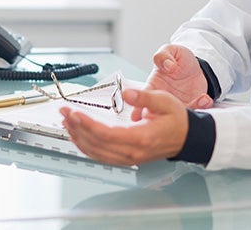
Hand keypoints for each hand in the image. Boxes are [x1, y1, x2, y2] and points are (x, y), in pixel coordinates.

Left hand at [60, 88, 187, 165]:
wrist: (187, 137)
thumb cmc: (176, 119)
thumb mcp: (164, 101)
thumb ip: (144, 98)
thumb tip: (127, 93)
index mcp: (141, 138)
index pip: (106, 134)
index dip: (87, 124)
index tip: (74, 113)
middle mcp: (132, 152)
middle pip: (96, 144)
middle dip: (76, 127)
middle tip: (64, 112)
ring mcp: (128, 158)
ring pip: (95, 152)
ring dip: (77, 137)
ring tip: (66, 122)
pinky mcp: (125, 158)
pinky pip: (100, 156)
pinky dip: (85, 146)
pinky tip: (77, 136)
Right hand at [143, 44, 213, 115]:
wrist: (197, 67)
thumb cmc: (179, 60)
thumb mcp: (171, 50)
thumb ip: (164, 55)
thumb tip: (168, 65)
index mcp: (153, 86)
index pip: (143, 99)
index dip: (140, 107)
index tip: (141, 113)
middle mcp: (163, 100)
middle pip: (157, 115)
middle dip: (162, 119)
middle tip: (174, 112)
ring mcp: (177, 105)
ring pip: (178, 117)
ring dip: (187, 112)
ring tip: (200, 100)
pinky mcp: (191, 107)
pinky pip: (195, 112)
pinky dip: (201, 107)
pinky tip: (206, 99)